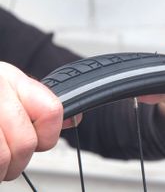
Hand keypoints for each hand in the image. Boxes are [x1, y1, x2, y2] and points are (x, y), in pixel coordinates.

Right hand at [0, 62, 62, 180]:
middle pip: (26, 144)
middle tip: (7, 157)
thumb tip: (74, 119)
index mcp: (11, 79)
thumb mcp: (9, 87)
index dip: (48, 134)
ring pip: (3, 160)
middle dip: (18, 160)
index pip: (52, 112)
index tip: (39, 138)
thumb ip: (40, 104)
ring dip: (0, 170)